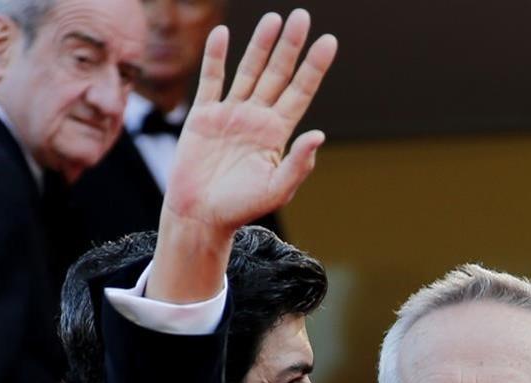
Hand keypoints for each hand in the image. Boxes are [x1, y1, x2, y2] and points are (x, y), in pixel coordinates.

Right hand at [150, 10, 336, 302]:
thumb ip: (298, 163)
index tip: (329, 41)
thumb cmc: (241, 208)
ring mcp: (231, 114)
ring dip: (260, 45)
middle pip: (278, 73)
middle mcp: (258, 118)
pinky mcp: (204, 116)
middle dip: (290, 46)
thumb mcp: (277, 190)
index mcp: (278, 133)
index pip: (301, 92)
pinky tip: (223, 35)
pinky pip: (211, 80)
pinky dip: (216, 57)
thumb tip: (319, 135)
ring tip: (274, 18)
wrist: (201, 215)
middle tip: (302, 16)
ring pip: (249, 70)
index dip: (314, 67)